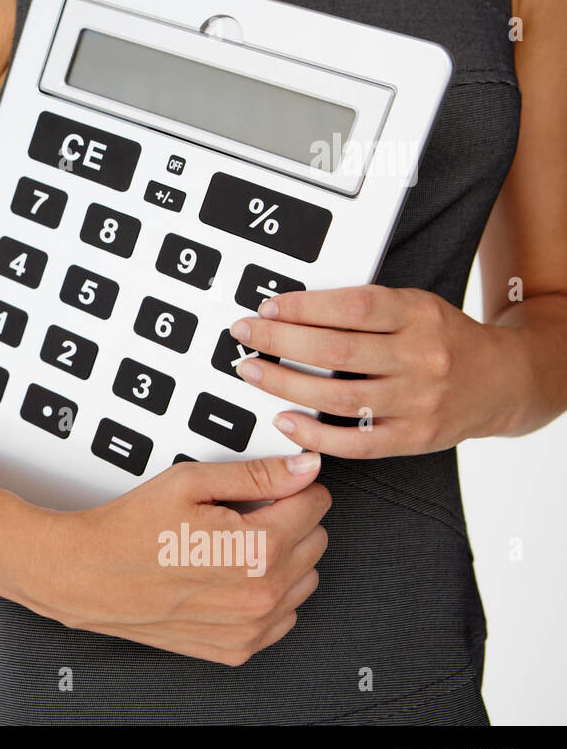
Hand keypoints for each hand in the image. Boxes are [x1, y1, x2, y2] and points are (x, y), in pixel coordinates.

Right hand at [20, 453, 329, 665]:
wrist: (87, 575)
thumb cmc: (129, 529)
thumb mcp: (190, 481)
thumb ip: (257, 473)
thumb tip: (304, 468)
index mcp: (257, 548)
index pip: (315, 504)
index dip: (292, 487)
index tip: (270, 486)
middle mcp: (261, 594)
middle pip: (316, 541)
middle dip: (289, 521)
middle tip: (242, 514)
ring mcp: (250, 627)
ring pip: (304, 580)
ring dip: (282, 560)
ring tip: (232, 546)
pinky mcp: (237, 648)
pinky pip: (282, 618)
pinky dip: (266, 596)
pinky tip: (230, 578)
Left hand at [229, 285, 515, 458]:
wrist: (503, 381)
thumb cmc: (444, 339)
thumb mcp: (414, 306)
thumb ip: (363, 308)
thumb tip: (292, 311)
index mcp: (419, 315)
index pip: (353, 307)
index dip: (304, 307)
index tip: (268, 308)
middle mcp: (421, 358)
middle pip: (338, 351)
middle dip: (281, 341)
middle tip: (246, 335)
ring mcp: (418, 401)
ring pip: (340, 397)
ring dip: (286, 384)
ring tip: (254, 372)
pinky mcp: (414, 438)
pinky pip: (356, 442)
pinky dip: (315, 433)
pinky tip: (285, 419)